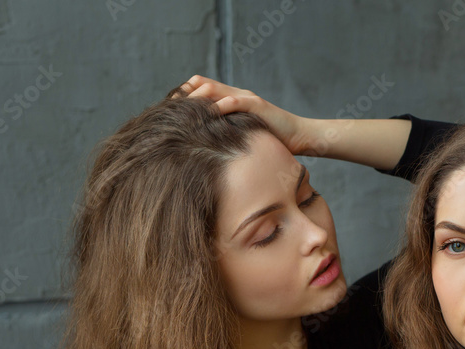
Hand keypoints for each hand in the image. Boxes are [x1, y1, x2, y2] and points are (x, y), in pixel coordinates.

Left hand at [172, 75, 312, 154]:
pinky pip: (235, 101)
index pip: (199, 88)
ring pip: (214, 90)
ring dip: (196, 99)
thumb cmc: (270, 140)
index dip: (181, 96)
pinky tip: (208, 114)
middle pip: (201, 85)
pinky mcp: (257, 106)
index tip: (166, 111)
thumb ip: (224, 133)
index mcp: (230, 100)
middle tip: (166, 111)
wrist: (298, 137)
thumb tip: (199, 147)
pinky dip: (220, 106)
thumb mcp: (241, 135)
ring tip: (181, 111)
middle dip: (182, 96)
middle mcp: (235, 94)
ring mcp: (246, 98)